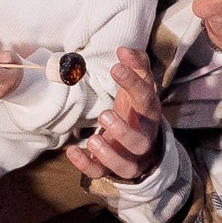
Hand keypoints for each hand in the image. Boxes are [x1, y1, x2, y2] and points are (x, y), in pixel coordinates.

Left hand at [66, 48, 165, 182]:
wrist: (142, 144)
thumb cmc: (137, 110)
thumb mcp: (141, 86)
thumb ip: (137, 65)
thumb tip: (124, 49)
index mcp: (149, 114)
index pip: (146, 98)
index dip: (133, 82)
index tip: (116, 67)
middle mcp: (142, 139)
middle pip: (140, 142)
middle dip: (123, 131)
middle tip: (104, 114)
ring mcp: (128, 158)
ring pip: (124, 165)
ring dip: (108, 154)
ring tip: (92, 139)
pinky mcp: (111, 169)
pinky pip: (99, 173)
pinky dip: (85, 165)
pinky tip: (72, 150)